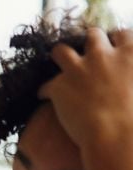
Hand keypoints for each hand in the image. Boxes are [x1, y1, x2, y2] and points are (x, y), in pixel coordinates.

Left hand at [39, 28, 132, 148]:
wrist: (116, 135)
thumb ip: (132, 72)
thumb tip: (128, 79)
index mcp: (130, 53)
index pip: (122, 34)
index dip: (117, 40)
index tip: (115, 48)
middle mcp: (102, 55)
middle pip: (92, 35)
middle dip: (91, 41)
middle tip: (91, 55)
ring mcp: (78, 69)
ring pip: (61, 51)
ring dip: (61, 57)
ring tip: (61, 65)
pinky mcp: (58, 87)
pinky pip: (46, 86)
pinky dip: (47, 91)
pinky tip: (46, 97)